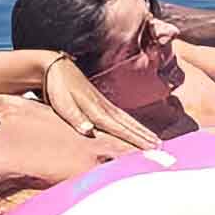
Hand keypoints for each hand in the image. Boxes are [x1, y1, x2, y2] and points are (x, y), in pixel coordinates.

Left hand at [36, 55, 161, 152]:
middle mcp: (104, 107)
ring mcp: (104, 103)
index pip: (119, 128)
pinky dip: (131, 124)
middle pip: (128, 124)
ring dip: (142, 130)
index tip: (151, 147)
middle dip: (144, 136)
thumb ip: (76, 118)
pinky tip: (136, 128)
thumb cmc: (57, 88)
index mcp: (96, 110)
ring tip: (156, 140)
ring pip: (127, 120)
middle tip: (161, 147)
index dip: (135, 139)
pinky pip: (121, 117)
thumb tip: (88, 131)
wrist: (54, 67)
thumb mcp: (62, 104)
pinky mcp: (100, 102)